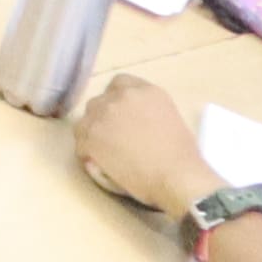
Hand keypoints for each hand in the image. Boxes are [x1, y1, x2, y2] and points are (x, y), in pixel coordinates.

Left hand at [69, 72, 202, 214]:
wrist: (176, 177)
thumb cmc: (181, 156)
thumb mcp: (169, 119)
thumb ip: (146, 111)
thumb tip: (131, 121)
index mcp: (146, 91)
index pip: (120, 83)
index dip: (116, 100)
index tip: (120, 116)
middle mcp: (121, 96)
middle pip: (99, 102)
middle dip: (103, 119)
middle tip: (114, 138)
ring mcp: (103, 114)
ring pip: (85, 121)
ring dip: (93, 135)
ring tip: (108, 153)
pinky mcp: (90, 136)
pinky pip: (80, 143)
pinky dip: (88, 153)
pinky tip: (103, 164)